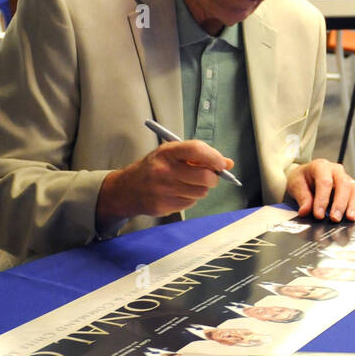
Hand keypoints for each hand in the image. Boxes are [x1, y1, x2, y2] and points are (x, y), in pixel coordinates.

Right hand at [97, 140, 229, 220]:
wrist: (126, 189)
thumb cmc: (154, 167)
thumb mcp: (171, 154)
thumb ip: (199, 156)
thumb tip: (228, 164)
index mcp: (167, 152)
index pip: (196, 149)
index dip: (214, 157)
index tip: (221, 163)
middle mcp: (164, 170)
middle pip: (204, 176)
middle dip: (213, 177)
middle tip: (210, 176)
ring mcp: (163, 190)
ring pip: (201, 192)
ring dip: (201, 188)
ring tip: (189, 183)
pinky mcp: (164, 206)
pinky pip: (191, 203)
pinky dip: (191, 198)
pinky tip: (178, 192)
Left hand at [287, 159, 354, 221]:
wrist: (307, 176)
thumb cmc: (302, 179)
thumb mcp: (296, 185)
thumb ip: (302, 197)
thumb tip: (305, 211)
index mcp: (321, 166)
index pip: (324, 182)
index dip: (322, 199)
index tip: (318, 215)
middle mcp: (336, 170)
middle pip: (343, 184)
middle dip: (340, 203)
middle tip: (335, 218)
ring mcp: (346, 178)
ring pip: (354, 189)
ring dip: (353, 205)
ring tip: (350, 218)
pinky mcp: (351, 187)